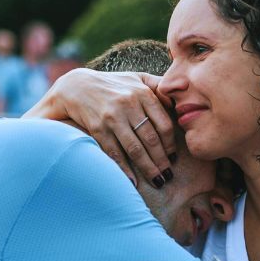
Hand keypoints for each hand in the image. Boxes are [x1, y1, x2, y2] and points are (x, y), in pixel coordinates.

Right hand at [25, 69, 175, 187]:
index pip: (164, 124)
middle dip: (162, 161)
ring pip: (135, 149)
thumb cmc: (112, 84)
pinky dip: (124, 169)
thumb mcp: (136, 78)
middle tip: (168, 176)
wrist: (76, 86)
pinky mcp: (98, 128)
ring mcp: (113, 117)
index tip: (173, 158)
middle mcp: (129, 104)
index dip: (170, 144)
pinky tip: (133, 182)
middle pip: (151, 139)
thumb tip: (183, 94)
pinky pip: (114, 153)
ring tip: (158, 182)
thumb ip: (158, 86)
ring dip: (148, 168)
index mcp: (142, 93)